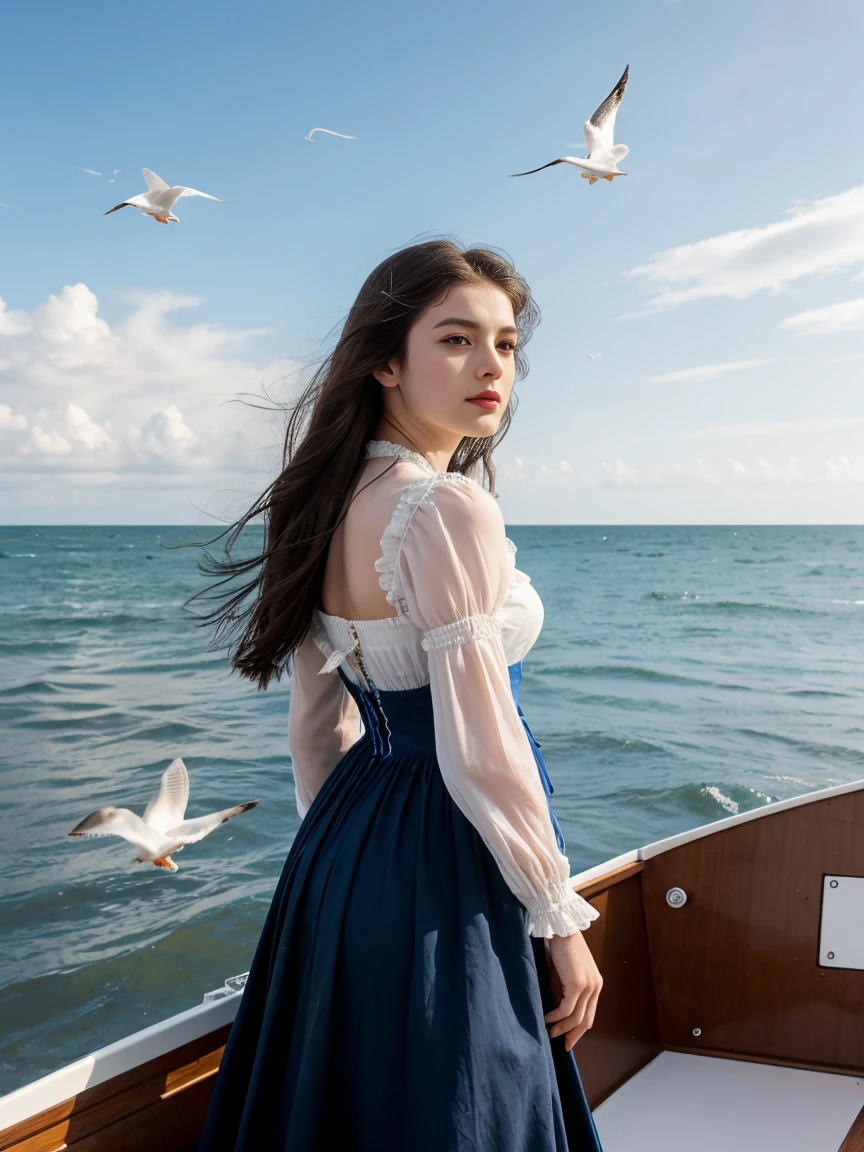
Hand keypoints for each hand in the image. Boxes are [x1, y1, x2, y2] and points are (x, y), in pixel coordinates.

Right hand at [543, 930, 602, 1051]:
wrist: (561, 927)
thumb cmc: (562, 945)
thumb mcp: (570, 969)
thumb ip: (570, 986)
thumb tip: (560, 1006)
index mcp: (595, 983)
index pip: (589, 1014)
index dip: (578, 1030)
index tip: (568, 1040)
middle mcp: (595, 986)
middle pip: (585, 1020)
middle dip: (572, 1035)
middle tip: (561, 1045)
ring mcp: (587, 986)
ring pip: (575, 1017)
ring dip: (561, 1028)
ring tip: (549, 1033)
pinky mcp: (576, 984)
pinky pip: (566, 1009)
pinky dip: (555, 1017)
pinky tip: (546, 1019)